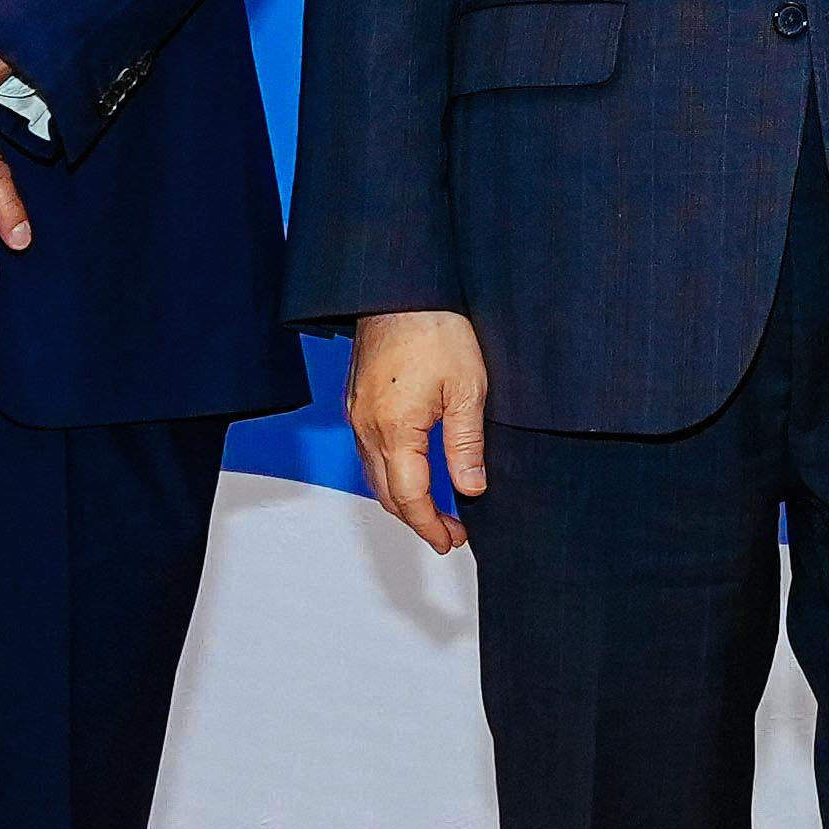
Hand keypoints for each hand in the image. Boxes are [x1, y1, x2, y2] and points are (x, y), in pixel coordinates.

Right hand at [351, 308, 490, 556]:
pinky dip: (391, 472)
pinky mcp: (357, 400)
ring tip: (435, 510)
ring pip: (375, 474)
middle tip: (448, 534)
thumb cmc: (436, 328)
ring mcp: (357, 414)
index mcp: (394, 429)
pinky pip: (370, 451)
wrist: (402, 287)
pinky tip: (414, 471)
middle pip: (387, 493)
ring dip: (403, 498)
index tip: (451, 541)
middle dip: (417, 520)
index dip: (430, 525)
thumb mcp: (467, 390)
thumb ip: (466, 446)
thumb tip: (471, 489)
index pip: (410, 497)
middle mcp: (366, 426)